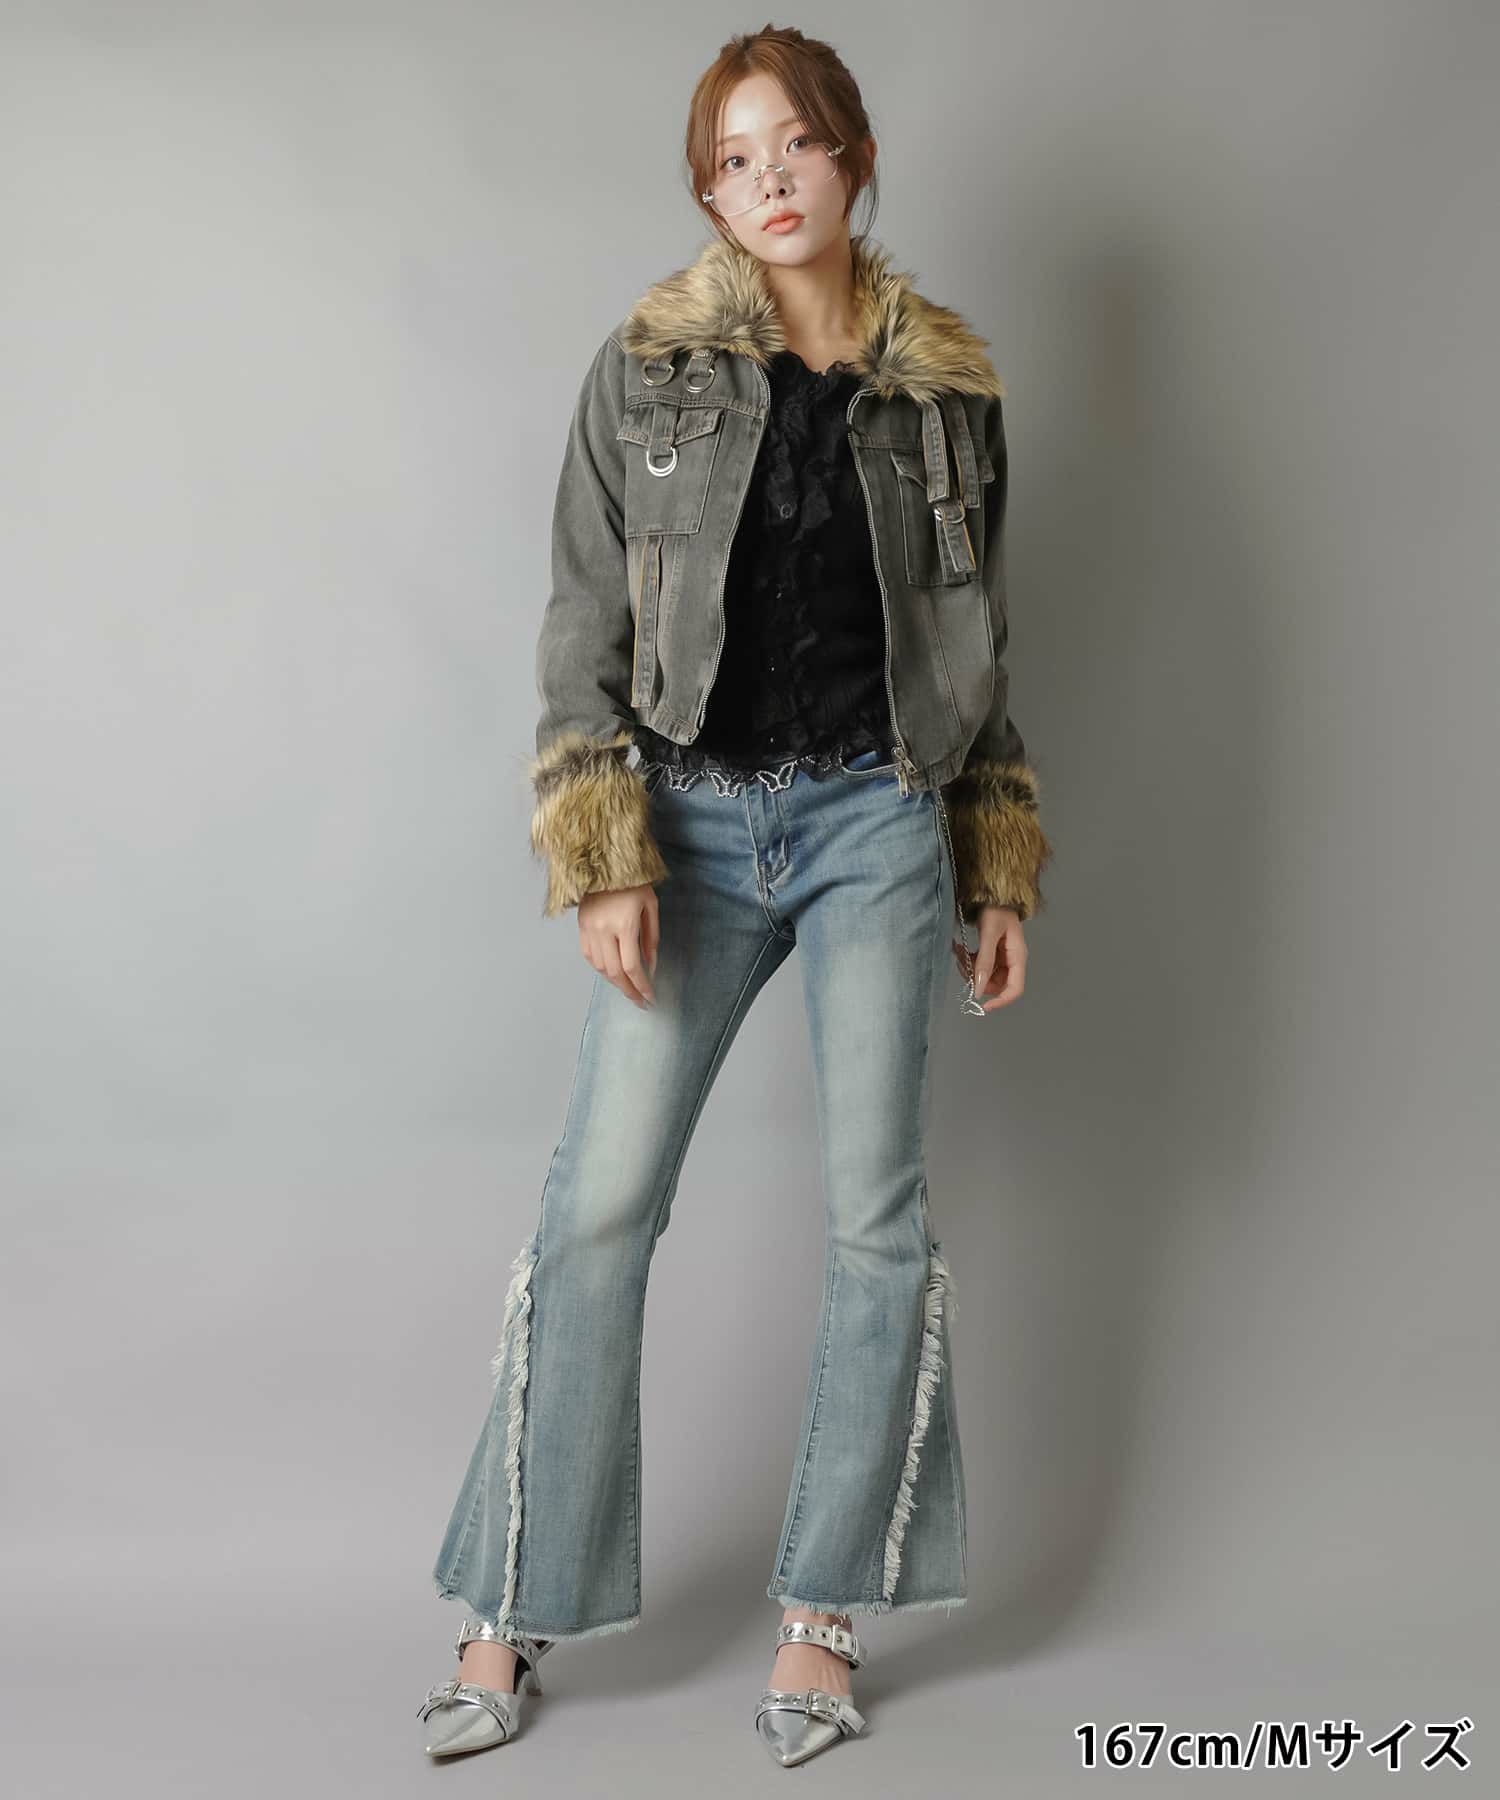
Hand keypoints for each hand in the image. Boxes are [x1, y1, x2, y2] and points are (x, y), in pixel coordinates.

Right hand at [577, 885, 658, 1008]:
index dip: (641, 986)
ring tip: (629, 988)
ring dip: (615, 982)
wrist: (605, 862)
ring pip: (600, 967)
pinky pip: (589, 956)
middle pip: (615, 973)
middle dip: (629, 991)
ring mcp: (589, 929)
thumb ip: (651, 938)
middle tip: (640, 1002)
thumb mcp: (650, 907)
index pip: (632, 966)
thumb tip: (651, 966)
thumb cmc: (633, 882)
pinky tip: (612, 973)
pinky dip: (600, 968)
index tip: (650, 998)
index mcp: (624, 924)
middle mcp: (604, 930)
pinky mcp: (581, 926)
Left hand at [951, 904, 1026, 1011]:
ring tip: (959, 953)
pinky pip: (979, 965)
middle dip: (978, 980)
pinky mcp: (991, 952)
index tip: (983, 1006)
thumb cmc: (996, 908)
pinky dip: (968, 960)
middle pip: (996, 984)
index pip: (1015, 989)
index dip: (1001, 1001)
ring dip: (970, 970)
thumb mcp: (989, 934)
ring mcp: (1001, 957)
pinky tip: (960, 948)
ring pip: (985, 976)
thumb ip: (985, 961)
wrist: (992, 892)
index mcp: (1018, 957)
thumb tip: (980, 989)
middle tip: (963, 966)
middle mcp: (1011, 960)